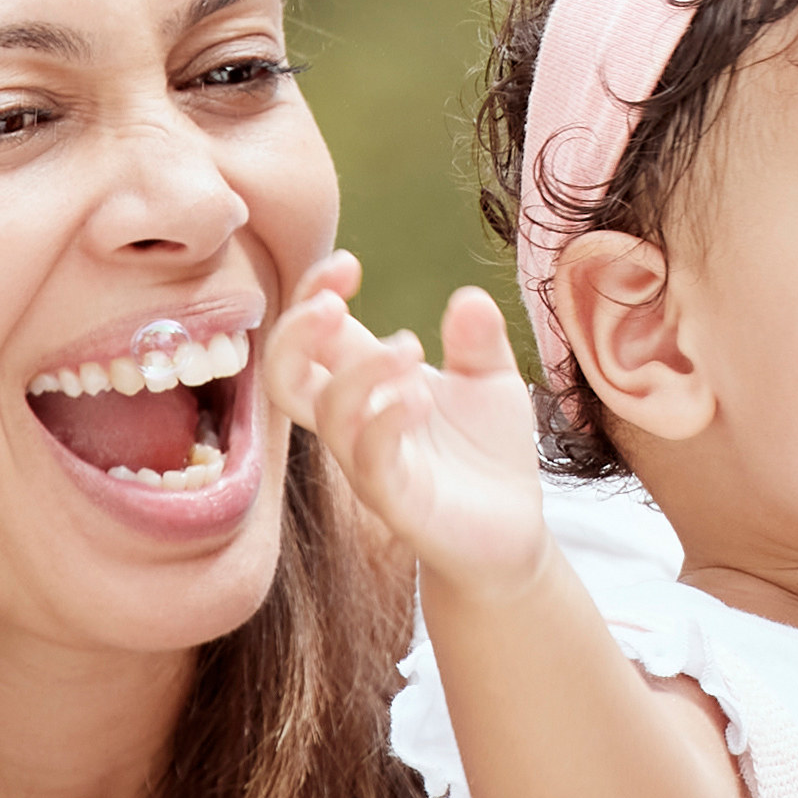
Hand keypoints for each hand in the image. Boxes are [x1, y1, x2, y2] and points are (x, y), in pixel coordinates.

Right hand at [262, 256, 549, 602]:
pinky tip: (420, 398)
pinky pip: (368, 461)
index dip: (313, 294)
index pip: (314, 336)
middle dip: (294, 334)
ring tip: (412, 348)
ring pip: (327, 415)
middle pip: (285, 376)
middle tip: (333, 304)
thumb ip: (478, 341)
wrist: (511, 532)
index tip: (348, 265)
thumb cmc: (488, 454)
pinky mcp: (396, 500)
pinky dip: (385, 421)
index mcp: (369, 384)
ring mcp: (368, 462)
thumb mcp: (492, 383)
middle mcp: (356, 422)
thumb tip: (468, 297)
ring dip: (360, 373)